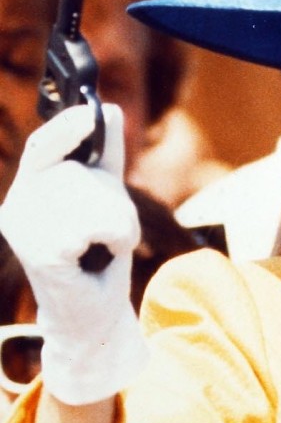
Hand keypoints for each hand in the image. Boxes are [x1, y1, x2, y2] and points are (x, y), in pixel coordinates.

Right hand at [0, 105, 147, 404]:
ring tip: (106, 244)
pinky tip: (101, 256)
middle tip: (114, 229)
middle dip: (114, 199)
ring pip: (94, 199)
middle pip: (81, 174)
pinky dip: (117, 238)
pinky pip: (99, 224)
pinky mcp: (42, 252)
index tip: (91, 112)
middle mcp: (18, 206)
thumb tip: (111, 109)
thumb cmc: (98, 254)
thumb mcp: (107, 197)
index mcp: (30, 189)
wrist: (93, 312)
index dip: (66, 127)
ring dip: (119, 222)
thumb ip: (106, 156)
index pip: (44, 149)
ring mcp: (26, 230)